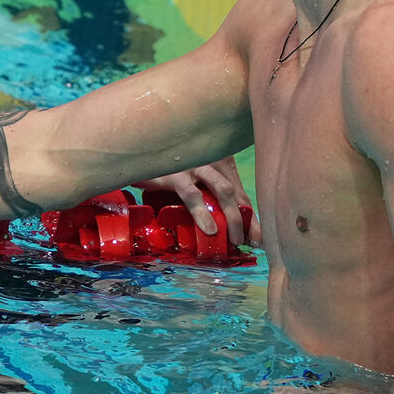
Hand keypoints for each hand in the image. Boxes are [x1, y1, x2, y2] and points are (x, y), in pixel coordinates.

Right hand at [134, 157, 261, 244]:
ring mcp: (194, 165)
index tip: (258, 239)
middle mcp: (212, 158)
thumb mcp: (192, 178)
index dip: (251, 216)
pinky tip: (209, 229)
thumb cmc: (167, 167)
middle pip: (236, 192)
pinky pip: (193, 195)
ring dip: (233, 218)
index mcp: (219, 158)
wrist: (136, 150)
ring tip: (235, 239)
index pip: (239, 190)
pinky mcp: (174, 174)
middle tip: (249, 242)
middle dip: (247, 220)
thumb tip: (232, 226)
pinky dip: (203, 214)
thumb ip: (209, 195)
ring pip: (223, 191)